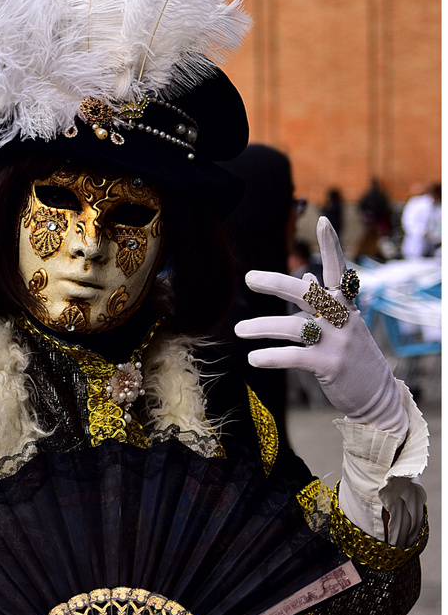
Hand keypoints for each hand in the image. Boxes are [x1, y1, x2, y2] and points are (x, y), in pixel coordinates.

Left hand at [234, 218, 407, 437]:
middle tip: (249, 277)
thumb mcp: (345, 324)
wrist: (376, 394)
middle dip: (276, 284)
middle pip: (308, 293)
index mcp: (346, 305)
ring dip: (262, 326)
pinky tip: (253, 358)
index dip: (332, 246)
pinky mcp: (329, 366)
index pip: (339, 270)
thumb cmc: (353, 355)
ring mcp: (337, 343)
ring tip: (238, 330)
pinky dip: (271, 356)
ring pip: (294, 327)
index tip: (323, 220)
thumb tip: (310, 276)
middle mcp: (343, 319)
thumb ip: (326, 301)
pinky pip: (294, 357)